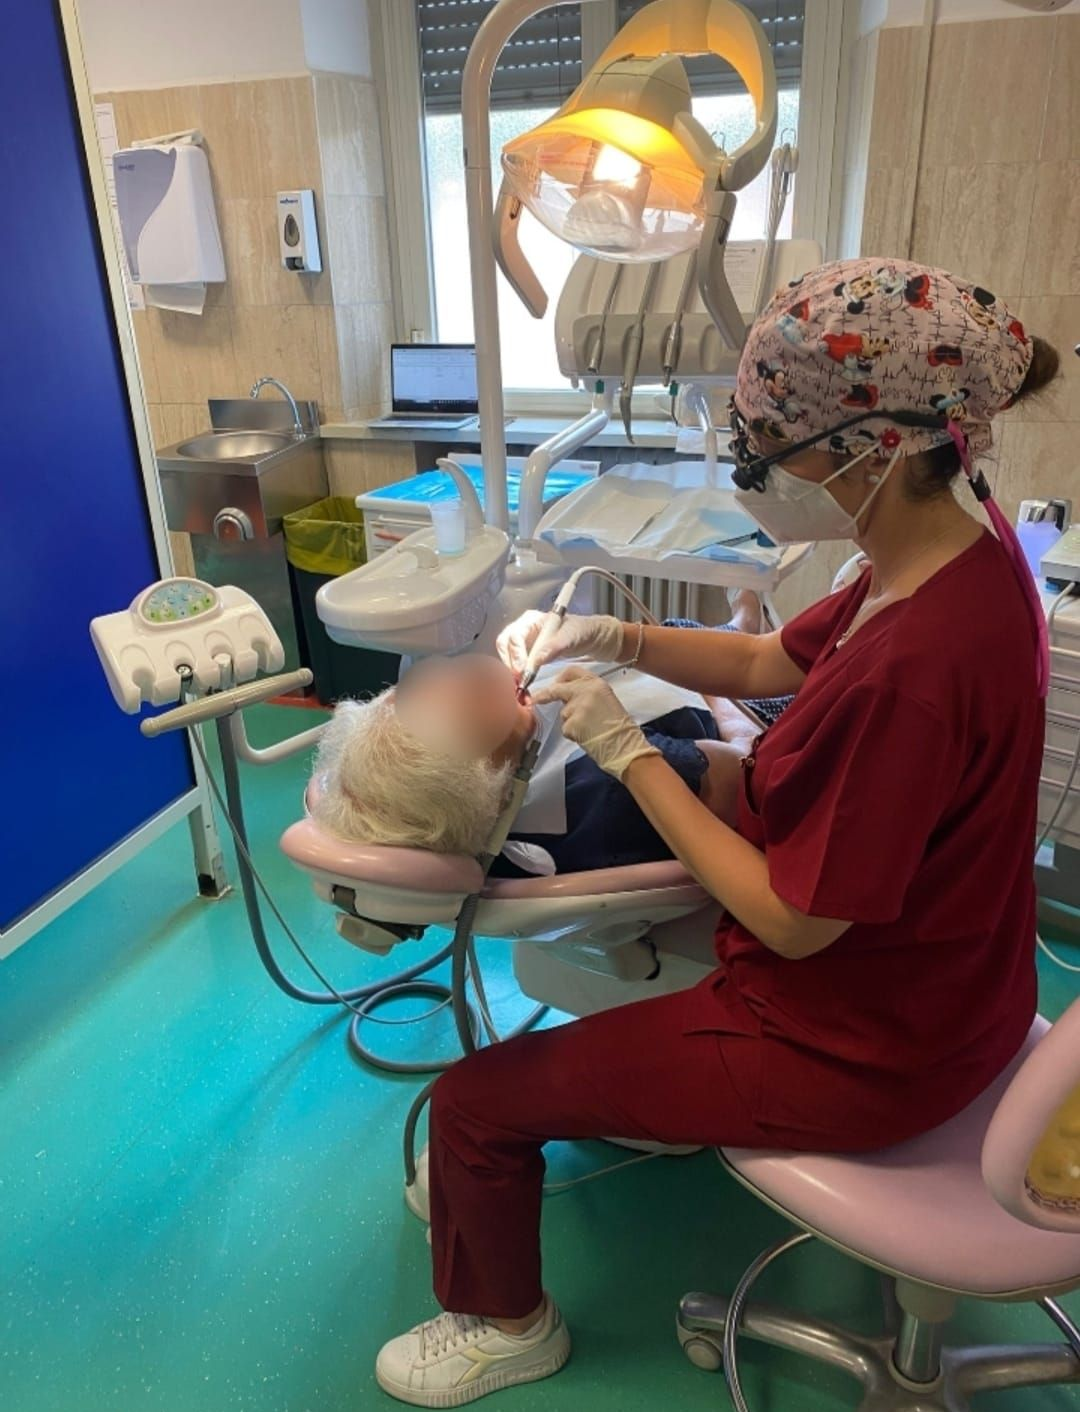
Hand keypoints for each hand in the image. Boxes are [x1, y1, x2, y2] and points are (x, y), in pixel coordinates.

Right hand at [496, 611, 624, 678]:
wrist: (596, 639)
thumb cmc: (585, 630)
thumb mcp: (573, 635)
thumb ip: (556, 645)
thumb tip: (537, 659)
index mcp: (532, 620)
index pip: (514, 636)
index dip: (516, 654)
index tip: (523, 670)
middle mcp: (525, 630)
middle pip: (505, 645)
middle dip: (509, 663)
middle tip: (519, 680)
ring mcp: (527, 643)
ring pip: (509, 656)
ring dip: (512, 670)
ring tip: (522, 685)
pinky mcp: (531, 655)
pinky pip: (519, 664)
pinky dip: (520, 674)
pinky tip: (526, 683)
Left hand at [530, 667, 660, 779]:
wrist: (623, 745)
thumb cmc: (618, 726)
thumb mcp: (606, 699)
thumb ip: (587, 692)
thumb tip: (566, 694)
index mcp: (596, 683)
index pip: (571, 671)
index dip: (560, 679)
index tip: (554, 684)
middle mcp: (585, 691)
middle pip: (557, 689)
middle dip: (545, 695)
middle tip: (537, 699)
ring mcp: (577, 707)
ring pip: (563, 713)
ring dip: (570, 721)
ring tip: (589, 728)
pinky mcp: (571, 723)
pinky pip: (565, 728)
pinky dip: (572, 733)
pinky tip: (586, 735)